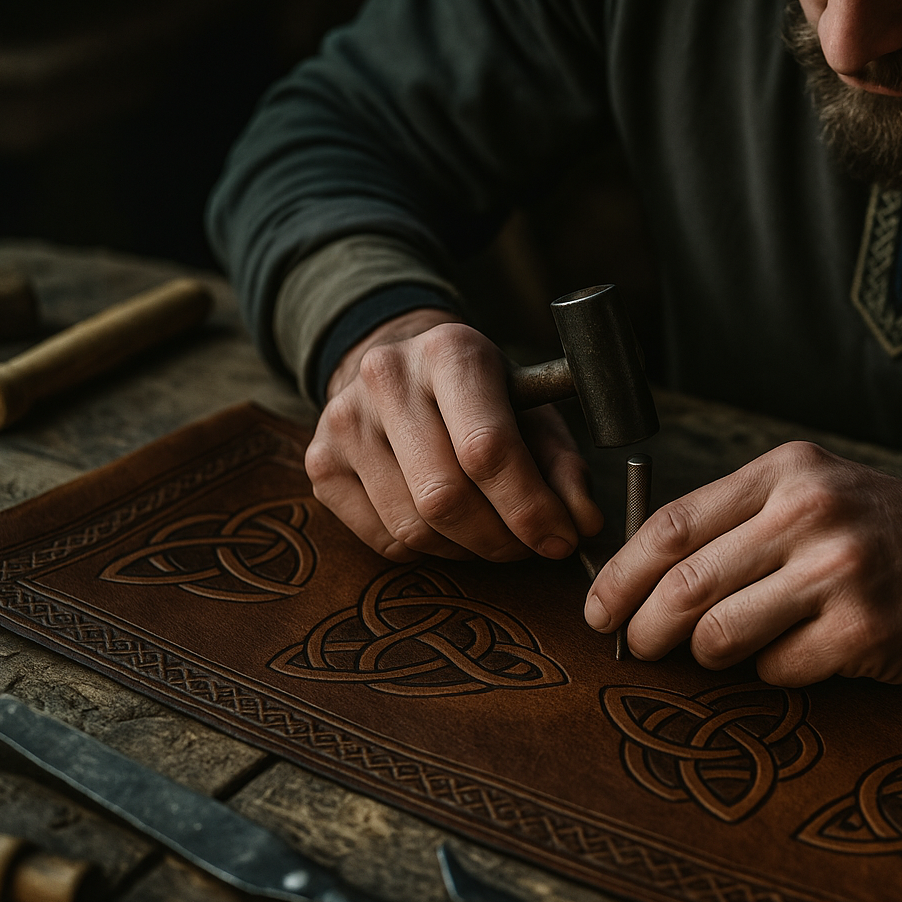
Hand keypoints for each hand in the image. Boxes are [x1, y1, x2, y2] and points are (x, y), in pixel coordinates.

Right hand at [306, 308, 602, 561]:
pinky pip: (383, 539)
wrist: (401, 371)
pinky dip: (428, 550)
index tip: (560, 539)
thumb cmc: (481, 398)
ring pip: (413, 527)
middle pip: (445, 496)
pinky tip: (448, 528)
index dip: (528, 507)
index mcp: (451, 351)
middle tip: (530, 547)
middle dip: (500, 538)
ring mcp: (344, 420)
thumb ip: (562, 465)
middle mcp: (387, 377)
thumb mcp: (532, 411)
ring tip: (493, 535)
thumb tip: (581, 524)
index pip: (486, 447)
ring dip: (467, 550)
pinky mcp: (320, 462)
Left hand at [584, 441, 901, 686]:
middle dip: (643, 629)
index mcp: (790, 471)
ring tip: (727, 653)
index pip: (672, 524)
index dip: (620, 574)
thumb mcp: (824, 494)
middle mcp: (812, 512)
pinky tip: (806, 657)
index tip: (596, 609)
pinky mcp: (864, 632)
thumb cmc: (899, 538)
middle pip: (684, 585)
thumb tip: (645, 578)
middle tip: (634, 651)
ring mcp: (840, 573)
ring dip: (707, 658)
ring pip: (720, 635)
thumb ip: (743, 520)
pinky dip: (775, 676)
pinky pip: (777, 672)